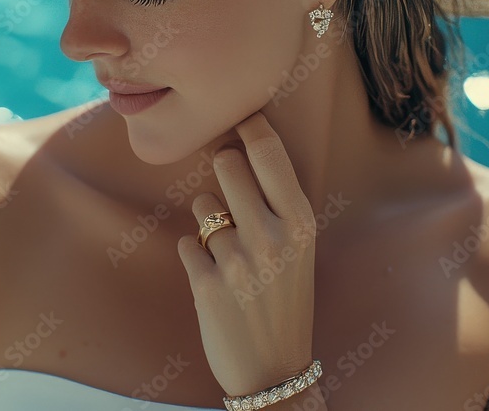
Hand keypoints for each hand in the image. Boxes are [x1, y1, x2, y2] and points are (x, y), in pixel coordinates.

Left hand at [177, 109, 318, 397]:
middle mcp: (272, 236)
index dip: (249, 126)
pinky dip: (195, 257)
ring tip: (227, 252)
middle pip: (226, 163)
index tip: (240, 119)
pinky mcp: (207, 284)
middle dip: (222, 170)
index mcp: (301, 222)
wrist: (273, 370)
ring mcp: (238, 260)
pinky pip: (186, 243)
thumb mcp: (300, 247)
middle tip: (229, 193)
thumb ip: (277, 202)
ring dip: (207, 222)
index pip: (268, 151)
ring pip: (201, 204)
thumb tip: (239, 145)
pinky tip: (214, 278)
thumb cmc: (286, 299)